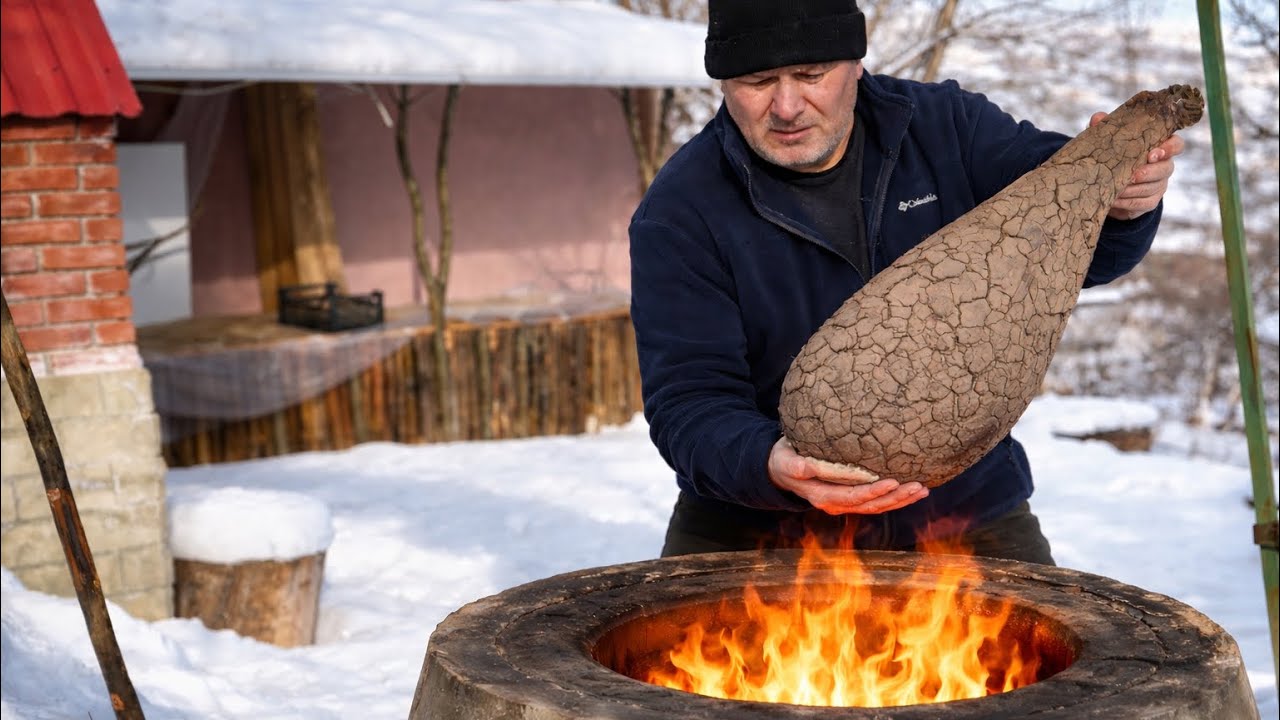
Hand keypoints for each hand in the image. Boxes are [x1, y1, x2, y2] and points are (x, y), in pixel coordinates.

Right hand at [767, 437, 928, 514]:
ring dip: (901, 500)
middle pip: (871, 505)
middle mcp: (836, 504)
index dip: (873, 491)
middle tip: (919, 485)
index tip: (892, 481)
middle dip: (896, 497)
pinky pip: (876, 502)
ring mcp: (845, 504)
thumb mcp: (786, 461)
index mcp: (822, 497)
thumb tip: (807, 467)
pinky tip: (913, 491)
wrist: (781, 472)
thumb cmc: (784, 461)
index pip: (852, 496)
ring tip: (923, 490)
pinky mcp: (851, 498)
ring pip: (877, 507)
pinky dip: (896, 498)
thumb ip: (799, 465)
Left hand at [1090, 111, 1184, 220]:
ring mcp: (1159, 185)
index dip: (1170, 149)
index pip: (1176, 145)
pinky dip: (1128, 203)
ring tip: (1118, 189)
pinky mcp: (1149, 202)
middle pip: (1166, 168)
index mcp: (1159, 147)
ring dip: (1135, 189)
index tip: (1154, 153)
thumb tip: (1098, 118)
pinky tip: (1114, 201)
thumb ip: (1105, 129)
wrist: (1108, 184)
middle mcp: (1164, 166)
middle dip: (1149, 172)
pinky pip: (1143, 203)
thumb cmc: (1114, 156)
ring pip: (1153, 187)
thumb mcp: (1108, 141)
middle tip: (1134, 175)